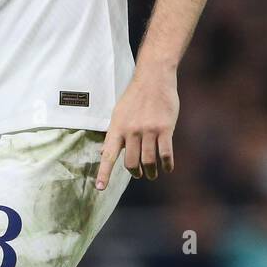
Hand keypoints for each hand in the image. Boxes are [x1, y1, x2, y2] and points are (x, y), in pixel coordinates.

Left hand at [96, 65, 179, 189]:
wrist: (154, 77)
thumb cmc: (135, 96)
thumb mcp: (118, 113)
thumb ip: (112, 134)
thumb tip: (102, 152)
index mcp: (117, 127)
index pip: (108, 155)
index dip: (104, 173)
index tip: (99, 188)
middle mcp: (131, 131)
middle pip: (130, 163)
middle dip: (135, 173)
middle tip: (139, 174)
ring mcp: (148, 130)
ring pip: (148, 161)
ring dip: (151, 172)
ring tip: (152, 173)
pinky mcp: (165, 128)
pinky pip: (165, 154)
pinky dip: (167, 164)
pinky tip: (167, 167)